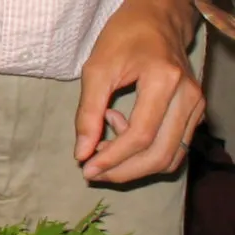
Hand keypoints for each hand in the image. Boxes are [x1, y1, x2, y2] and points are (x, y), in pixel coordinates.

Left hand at [75, 0, 203, 182]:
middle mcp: (188, 97)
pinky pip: (173, 149)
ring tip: (104, 149)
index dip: (112, 159)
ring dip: (133, 167)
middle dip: (122, 171)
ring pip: (169, 158)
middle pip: (158, 154)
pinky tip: (123, 134)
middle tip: (92, 171)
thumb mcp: (96, 70)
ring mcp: (195, 106)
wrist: (157, 20)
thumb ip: (88, 113)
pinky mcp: (194, 113)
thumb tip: (82, 154)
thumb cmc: (125, 39)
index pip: (140, 136)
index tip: (86, 169)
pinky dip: (146, 155)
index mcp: (164, 81)